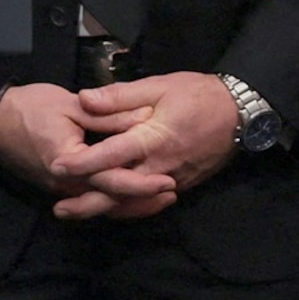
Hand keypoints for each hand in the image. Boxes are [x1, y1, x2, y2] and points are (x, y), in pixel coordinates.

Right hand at [0, 83, 177, 219]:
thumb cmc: (29, 107)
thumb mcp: (71, 105)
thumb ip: (108, 115)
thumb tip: (144, 118)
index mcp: (69, 163)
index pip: (111, 180)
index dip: (141, 183)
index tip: (168, 180)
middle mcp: (66, 184)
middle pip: (110, 200)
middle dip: (143, 200)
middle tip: (173, 192)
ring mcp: (61, 189)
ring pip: (101, 204)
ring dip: (131, 203)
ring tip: (160, 197)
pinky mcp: (60, 187)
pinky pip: (91, 199)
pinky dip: (113, 199)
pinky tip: (132, 194)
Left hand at [49, 72, 241, 218]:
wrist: (242, 114)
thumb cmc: (198, 95)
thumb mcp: (159, 86)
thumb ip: (120, 96)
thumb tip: (85, 98)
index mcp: (153, 138)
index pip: (111, 155)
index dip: (83, 163)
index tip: (57, 166)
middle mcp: (160, 166)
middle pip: (119, 191)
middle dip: (88, 202)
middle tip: (59, 210)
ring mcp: (172, 180)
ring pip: (133, 202)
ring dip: (104, 209)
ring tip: (75, 212)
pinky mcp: (180, 186)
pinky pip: (148, 202)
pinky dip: (127, 207)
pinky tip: (107, 207)